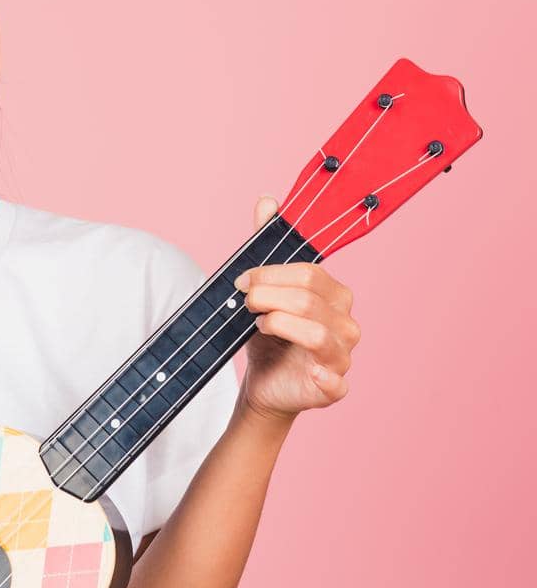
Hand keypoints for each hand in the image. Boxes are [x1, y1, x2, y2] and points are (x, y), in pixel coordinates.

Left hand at [234, 195, 361, 420]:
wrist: (264, 382)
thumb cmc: (270, 335)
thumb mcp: (264, 289)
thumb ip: (267, 246)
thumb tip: (267, 200)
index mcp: (334, 295)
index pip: (308, 274)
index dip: (269, 275)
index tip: (241, 282)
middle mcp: (346, 323)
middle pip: (308, 300)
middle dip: (267, 298)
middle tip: (245, 304)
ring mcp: (343, 356)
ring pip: (317, 334)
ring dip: (278, 326)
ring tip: (259, 326)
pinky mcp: (334, 387)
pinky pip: (335, 380)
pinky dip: (321, 375)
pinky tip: (306, 370)